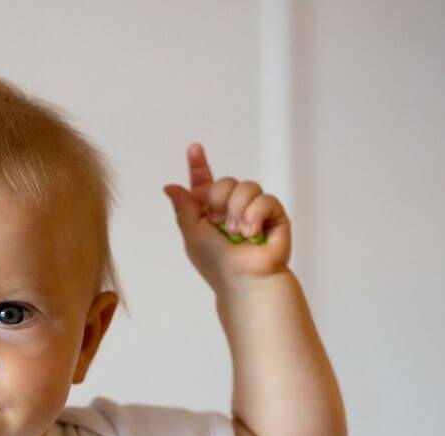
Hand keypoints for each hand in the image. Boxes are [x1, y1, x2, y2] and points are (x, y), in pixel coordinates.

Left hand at [163, 142, 291, 292]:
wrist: (242, 278)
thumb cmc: (216, 263)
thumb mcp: (192, 232)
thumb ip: (184, 206)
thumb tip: (170, 187)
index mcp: (210, 213)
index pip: (205, 183)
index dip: (199, 165)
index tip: (194, 148)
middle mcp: (232, 209)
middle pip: (226, 181)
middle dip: (219, 200)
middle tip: (219, 223)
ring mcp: (254, 210)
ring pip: (246, 186)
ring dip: (237, 210)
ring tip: (237, 232)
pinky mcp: (274, 214)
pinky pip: (265, 198)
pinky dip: (255, 215)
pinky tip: (252, 233)